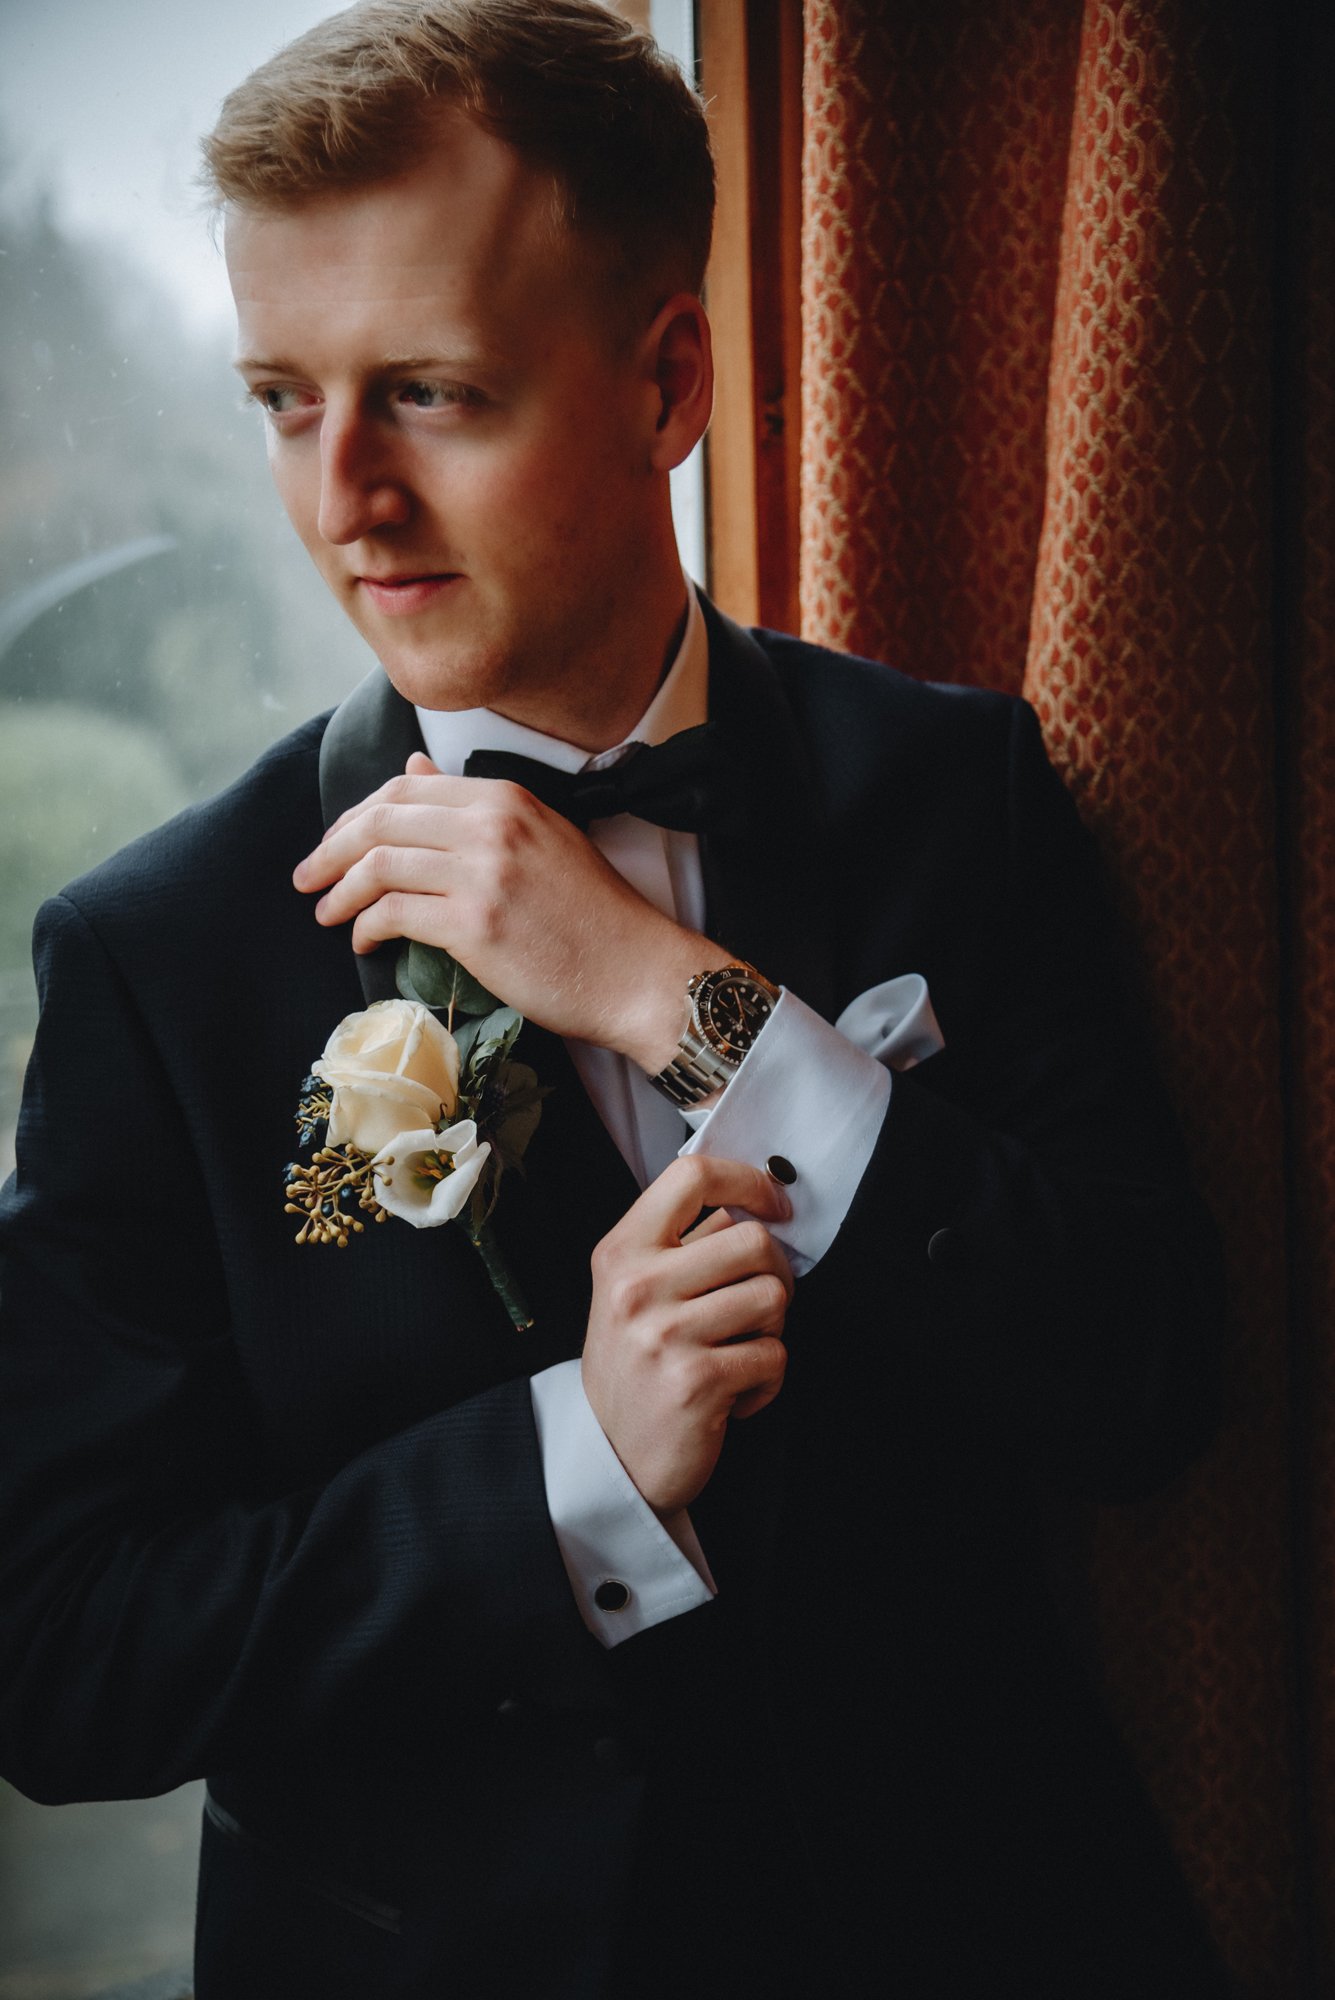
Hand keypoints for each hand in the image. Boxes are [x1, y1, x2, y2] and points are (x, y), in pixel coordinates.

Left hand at [293, 752, 727, 1066]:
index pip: (407, 787)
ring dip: (340, 891)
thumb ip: (475, 805)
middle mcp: (492, 825)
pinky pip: (394, 914)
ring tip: (327, 913)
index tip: (337, 843)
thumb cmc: (594, 916)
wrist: (638, 972)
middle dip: (331, 850)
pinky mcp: (476, 925)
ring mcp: (483, 873)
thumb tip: (415, 766)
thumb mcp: (541, 839)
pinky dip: (365, 926)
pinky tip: (363, 940)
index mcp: (507, 798)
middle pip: (381, 820)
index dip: (357, 815)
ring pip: (379, 865)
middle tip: (308, 878)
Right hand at [582, 1156, 793, 1515]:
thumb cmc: (634, 1368)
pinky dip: (767, 1380)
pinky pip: (774, 1356)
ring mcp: (665, 1333)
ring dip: (770, 1331)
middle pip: (753, 1240)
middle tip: (756, 1309)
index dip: (748, 1181)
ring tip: (736, 1353)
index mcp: (621, 1251)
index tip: (773, 1204)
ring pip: (773, 1297)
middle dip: (774, 1275)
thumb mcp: (633, 1292)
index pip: (692, 1176)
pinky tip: (735, 1394)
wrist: (610, 1458)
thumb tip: (752, 1204)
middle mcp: (637, 1286)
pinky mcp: (696, 1381)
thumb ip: (680, 1246)